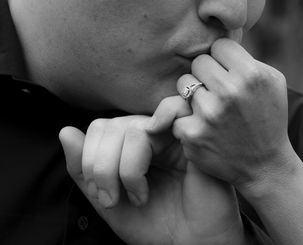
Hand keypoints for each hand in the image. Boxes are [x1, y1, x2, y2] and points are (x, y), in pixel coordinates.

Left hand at [59, 96, 247, 244]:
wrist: (189, 244)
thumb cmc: (155, 224)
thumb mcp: (107, 200)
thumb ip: (84, 169)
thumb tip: (65, 131)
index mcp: (132, 146)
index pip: (101, 128)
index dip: (90, 159)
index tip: (102, 197)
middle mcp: (152, 135)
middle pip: (112, 126)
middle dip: (102, 167)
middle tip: (114, 199)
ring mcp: (173, 135)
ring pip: (133, 128)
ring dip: (127, 168)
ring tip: (139, 195)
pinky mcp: (194, 137)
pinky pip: (171, 113)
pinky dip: (151, 140)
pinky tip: (156, 166)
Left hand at [151, 38, 297, 193]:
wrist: (264, 166)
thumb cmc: (268, 119)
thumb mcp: (273, 82)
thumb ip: (247, 59)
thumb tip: (216, 45)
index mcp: (251, 75)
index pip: (218, 46)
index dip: (223, 60)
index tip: (228, 74)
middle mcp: (229, 92)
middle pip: (198, 62)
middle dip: (207, 75)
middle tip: (218, 92)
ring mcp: (208, 114)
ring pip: (183, 85)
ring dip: (194, 96)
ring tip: (211, 110)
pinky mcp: (192, 134)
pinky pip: (176, 112)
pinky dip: (186, 120)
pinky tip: (203, 129)